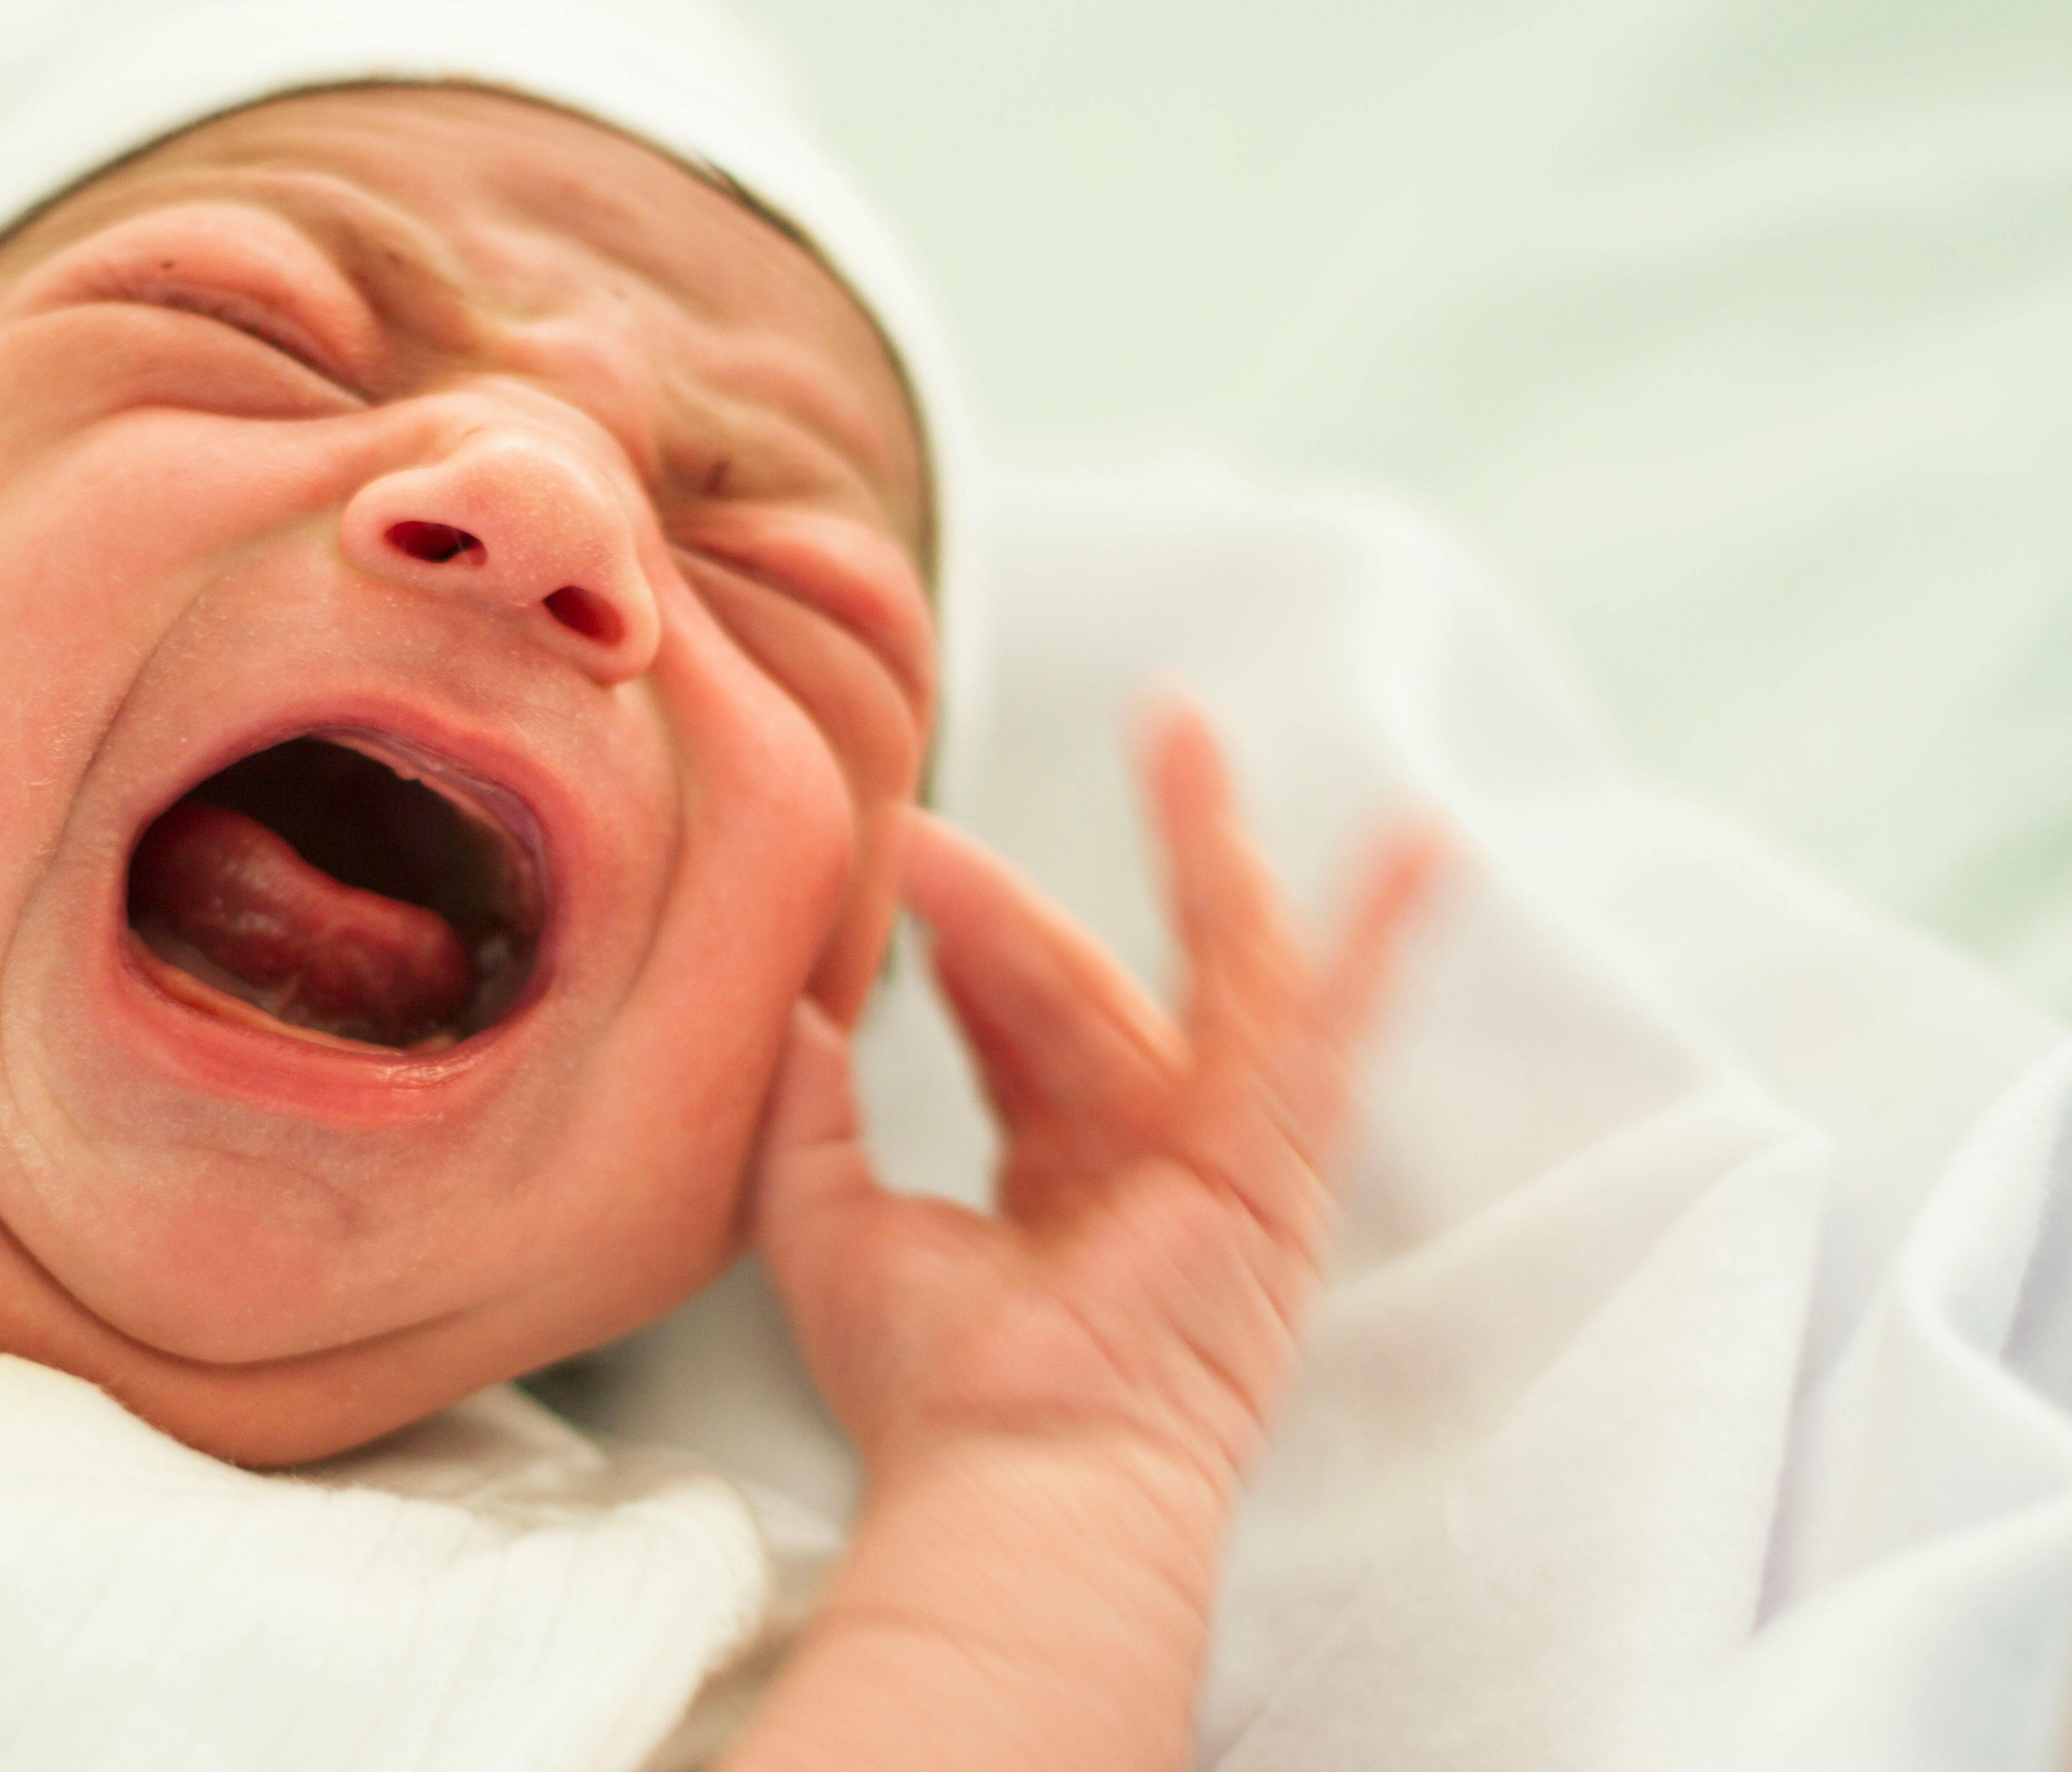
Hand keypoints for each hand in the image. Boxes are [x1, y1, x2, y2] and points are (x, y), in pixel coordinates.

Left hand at [754, 697, 1440, 1498]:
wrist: (1010, 1481)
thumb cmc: (926, 1394)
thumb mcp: (827, 1224)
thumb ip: (808, 1113)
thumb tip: (791, 1009)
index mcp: (1056, 1175)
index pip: (1018, 1023)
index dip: (967, 938)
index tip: (904, 854)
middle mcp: (1145, 1155)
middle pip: (1097, 976)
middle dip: (1066, 872)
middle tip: (1083, 751)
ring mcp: (1221, 1157)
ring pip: (1208, 972)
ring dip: (1203, 848)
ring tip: (1182, 729)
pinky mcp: (1275, 1164)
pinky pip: (1328, 1028)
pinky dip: (1378, 940)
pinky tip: (1418, 848)